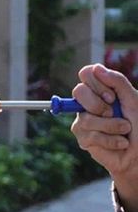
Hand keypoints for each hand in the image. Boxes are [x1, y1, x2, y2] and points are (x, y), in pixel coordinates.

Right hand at [71, 63, 137, 211]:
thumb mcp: (134, 100)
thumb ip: (117, 82)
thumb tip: (96, 68)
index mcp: (100, 90)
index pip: (86, 75)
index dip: (96, 83)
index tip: (111, 96)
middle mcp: (88, 104)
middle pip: (79, 92)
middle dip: (99, 104)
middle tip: (114, 112)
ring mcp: (83, 121)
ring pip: (87, 118)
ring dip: (112, 126)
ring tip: (124, 131)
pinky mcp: (83, 139)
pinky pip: (91, 135)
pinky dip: (111, 140)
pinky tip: (121, 143)